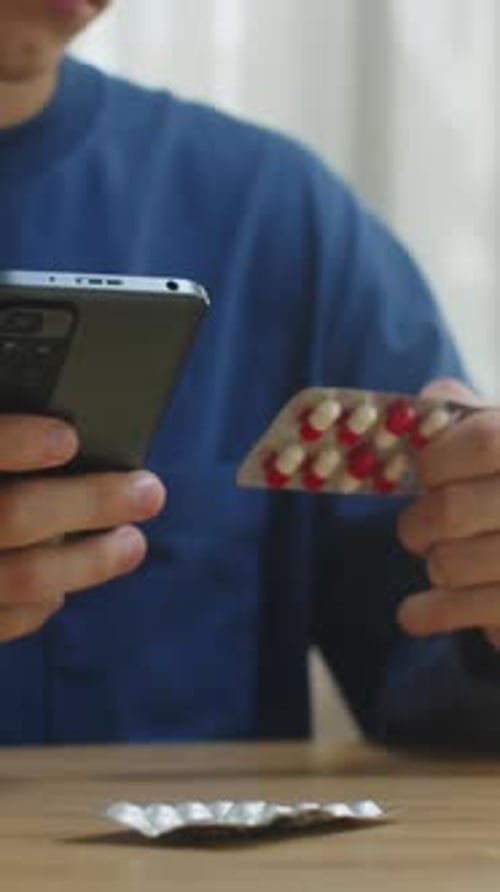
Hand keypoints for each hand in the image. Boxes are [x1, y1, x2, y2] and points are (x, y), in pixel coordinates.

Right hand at [0, 415, 165, 642]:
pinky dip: (42, 604)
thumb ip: (3, 448)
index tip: (69, 437)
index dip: (18, 443)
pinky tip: (63, 588)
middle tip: (148, 492)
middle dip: (91, 502)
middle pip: (16, 515)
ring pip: (27, 577)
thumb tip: (54, 431)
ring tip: (132, 544)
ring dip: (91, 561)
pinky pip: (6, 621)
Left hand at [397, 379, 499, 647]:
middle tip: (417, 529)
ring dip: (434, 563)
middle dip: (417, 522)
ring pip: (449, 564)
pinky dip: (429, 613)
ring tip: (446, 559)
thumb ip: (468, 413)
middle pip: (451, 510)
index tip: (425, 472)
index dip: (437, 458)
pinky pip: (463, 609)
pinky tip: (412, 614)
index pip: (484, 442)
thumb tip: (421, 405)